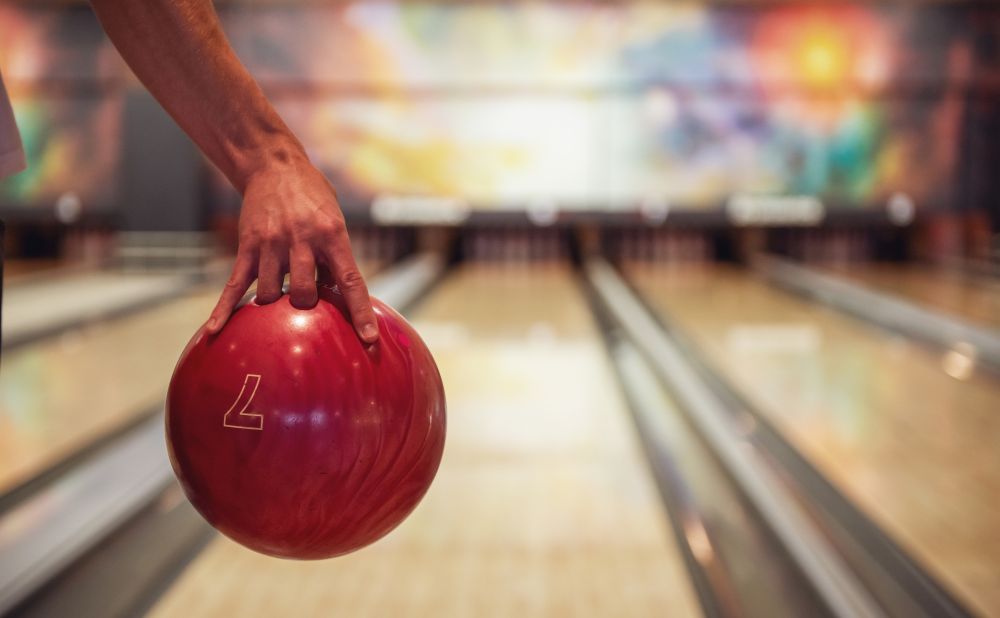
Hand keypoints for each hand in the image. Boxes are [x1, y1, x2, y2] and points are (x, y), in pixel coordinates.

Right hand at [204, 158, 378, 342]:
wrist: (274, 166)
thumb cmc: (312, 197)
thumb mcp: (335, 221)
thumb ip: (336, 257)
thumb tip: (336, 296)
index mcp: (332, 234)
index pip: (350, 281)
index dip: (360, 312)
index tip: (369, 338)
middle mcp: (302, 240)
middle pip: (305, 294)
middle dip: (307, 305)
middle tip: (305, 296)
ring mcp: (272, 244)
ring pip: (271, 294)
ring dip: (276, 303)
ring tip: (280, 292)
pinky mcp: (248, 246)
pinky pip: (236, 284)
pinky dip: (225, 310)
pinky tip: (214, 331)